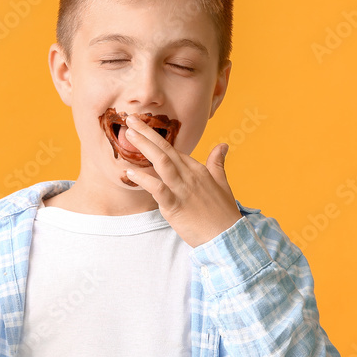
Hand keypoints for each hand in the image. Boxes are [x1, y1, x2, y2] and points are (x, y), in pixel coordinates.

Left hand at [121, 114, 242, 247]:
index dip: (156, 137)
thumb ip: (217, 163)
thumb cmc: (224, 213)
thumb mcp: (223, 183)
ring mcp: (182, 190)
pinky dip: (144, 180)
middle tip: (130, 119)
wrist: (227, 237)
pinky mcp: (175, 206)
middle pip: (165, 150)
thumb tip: (223, 145)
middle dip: (147, 133)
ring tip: (129, 135)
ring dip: (145, 147)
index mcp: (197, 170)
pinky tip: (130, 172)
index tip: (141, 127)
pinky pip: (158, 189)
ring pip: (162, 163)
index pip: (173, 150)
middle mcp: (189, 176)